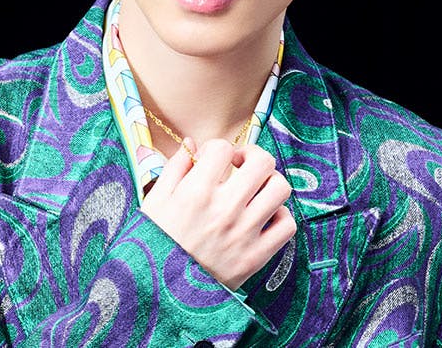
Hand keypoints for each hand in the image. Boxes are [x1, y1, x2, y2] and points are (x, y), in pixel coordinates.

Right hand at [140, 138, 296, 290]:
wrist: (160, 296)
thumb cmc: (155, 245)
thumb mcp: (154, 203)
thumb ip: (174, 168)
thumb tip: (192, 143)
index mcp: (196, 193)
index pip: (222, 148)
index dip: (217, 148)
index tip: (212, 160)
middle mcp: (224, 209)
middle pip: (262, 161)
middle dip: (251, 155)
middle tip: (240, 164)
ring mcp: (244, 233)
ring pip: (279, 188)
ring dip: (268, 181)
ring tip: (254, 188)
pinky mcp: (256, 257)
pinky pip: (287, 225)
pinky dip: (279, 215)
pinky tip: (262, 215)